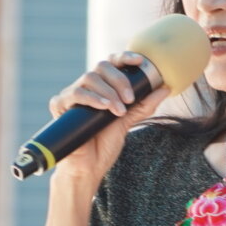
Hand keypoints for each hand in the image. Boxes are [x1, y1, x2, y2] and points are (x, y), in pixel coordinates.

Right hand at [45, 50, 170, 192]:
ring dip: (108, 92)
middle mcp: (87, 87)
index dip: (124, 58)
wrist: (89, 167)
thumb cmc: (105, 145)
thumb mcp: (128, 122)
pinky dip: (92, 98)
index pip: (111, 64)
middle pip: (101, 67)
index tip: (140, 61)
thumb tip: (165, 88)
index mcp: (102, 87)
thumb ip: (144, 105)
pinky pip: (75, 93)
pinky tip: (104, 106)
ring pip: (89, 78)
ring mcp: (72, 95)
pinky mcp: (60, 105)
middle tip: (129, 99)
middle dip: (119, 80)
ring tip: (118, 111)